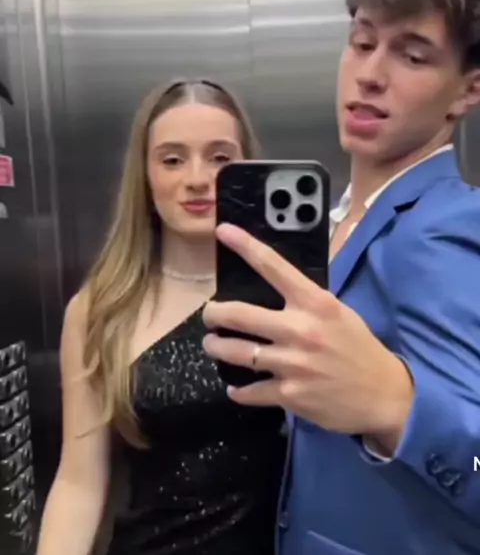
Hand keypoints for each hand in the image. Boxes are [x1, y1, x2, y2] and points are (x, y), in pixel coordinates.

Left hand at [203, 223, 412, 441]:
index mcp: (315, 303)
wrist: (384, 395)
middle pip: (239, 314)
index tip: (223, 231)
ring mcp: (292, 364)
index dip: (245, 246)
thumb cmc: (359, 348)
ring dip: (217, 347)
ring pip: (236, 352)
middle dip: (214, 313)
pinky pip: (250, 390)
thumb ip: (306, 301)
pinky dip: (239, 390)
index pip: (273, 267)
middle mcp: (300, 329)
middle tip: (209, 314)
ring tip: (213, 344)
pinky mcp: (290, 395)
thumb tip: (275, 288)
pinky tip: (236, 388)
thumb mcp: (338, 312)